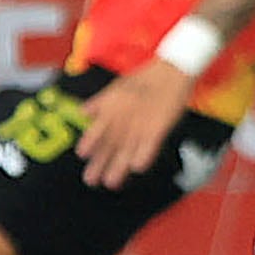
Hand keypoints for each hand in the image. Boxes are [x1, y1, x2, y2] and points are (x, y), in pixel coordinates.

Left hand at [78, 60, 195, 188]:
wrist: (171, 72)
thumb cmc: (144, 79)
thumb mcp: (116, 87)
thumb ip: (99, 103)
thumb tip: (83, 113)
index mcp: (111, 108)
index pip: (95, 130)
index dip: (88, 144)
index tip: (83, 155)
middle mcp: (123, 119)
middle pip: (108, 146)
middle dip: (99, 164)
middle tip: (90, 181)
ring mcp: (140, 125)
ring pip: (126, 151)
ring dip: (117, 168)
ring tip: (111, 183)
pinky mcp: (158, 129)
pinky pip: (148, 148)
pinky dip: (142, 158)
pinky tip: (137, 168)